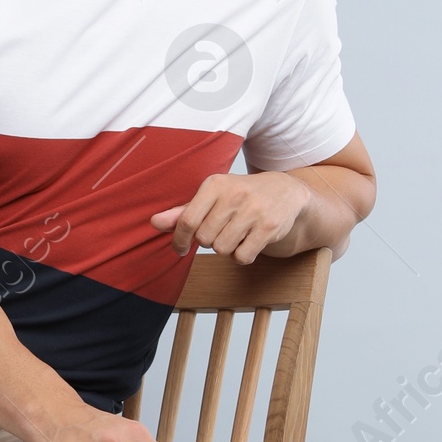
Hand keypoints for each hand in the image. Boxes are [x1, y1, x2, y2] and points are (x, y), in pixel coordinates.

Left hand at [151, 170, 309, 263]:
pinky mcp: (269, 227)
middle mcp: (234, 195)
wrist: (287, 192)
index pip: (187, 221)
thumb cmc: (242, 195)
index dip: (179, 240)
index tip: (181, 248)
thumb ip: (183, 212)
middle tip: (221, 230)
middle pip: (204, 239)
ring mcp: (254, 211)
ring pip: (222, 249)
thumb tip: (154, 223)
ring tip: (236, 234)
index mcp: (215, 184)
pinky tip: (248, 241)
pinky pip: (242, 256)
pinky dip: (242, 256)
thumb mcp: (212, 197)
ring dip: (226, 248)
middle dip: (209, 241)